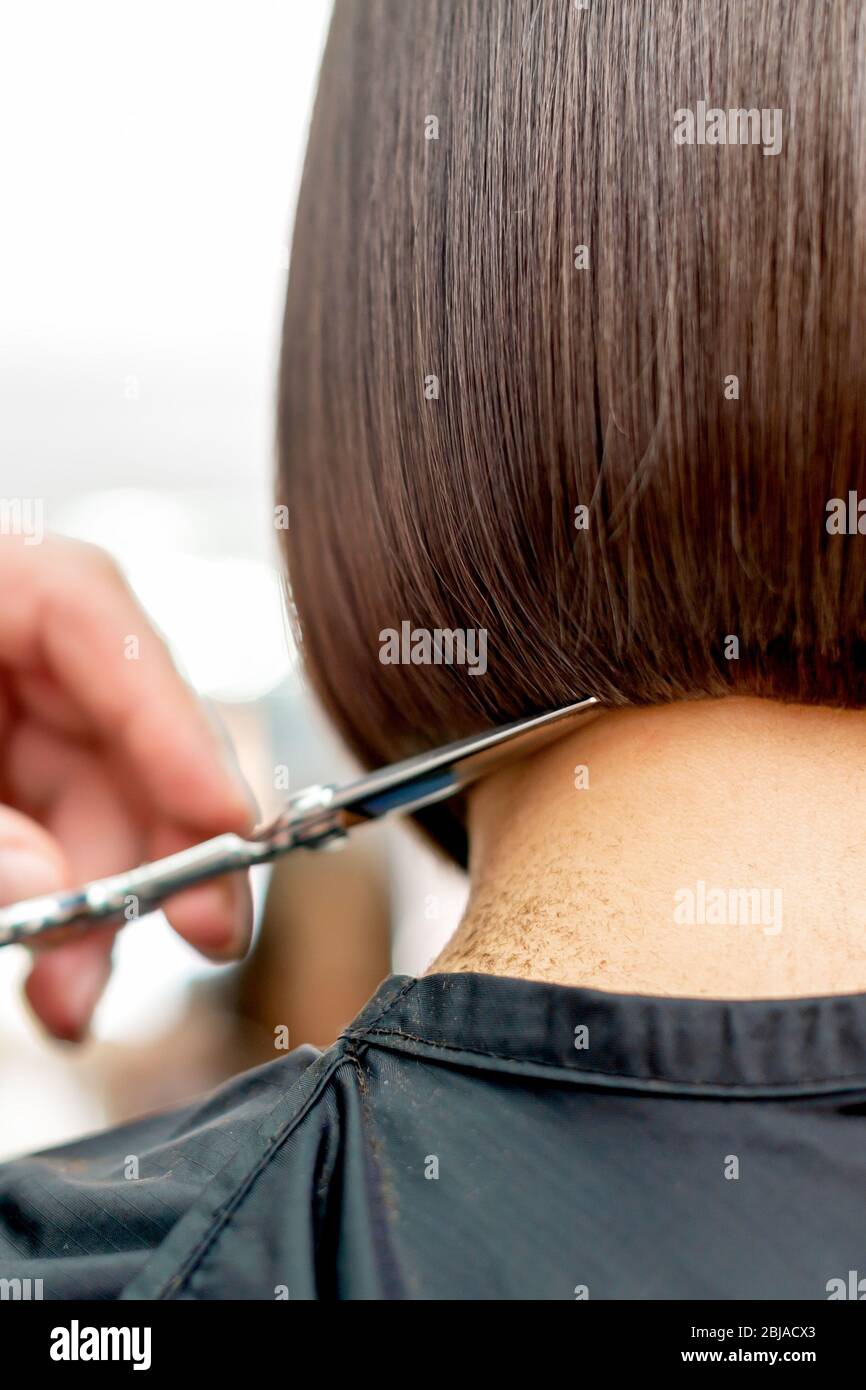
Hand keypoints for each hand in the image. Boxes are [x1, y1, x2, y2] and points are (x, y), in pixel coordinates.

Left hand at [0, 533, 256, 1039]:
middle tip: (196, 930)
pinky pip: (41, 836)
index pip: (94, 611)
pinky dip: (55, 909)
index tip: (225, 823)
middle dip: (149, 845)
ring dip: (100, 908)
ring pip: (85, 801)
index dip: (173, 717)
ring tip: (79, 999)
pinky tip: (55, 977)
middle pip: (109, 724)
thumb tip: (40, 886)